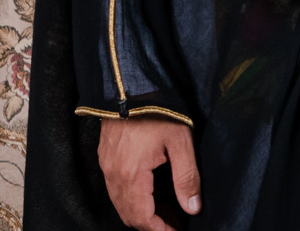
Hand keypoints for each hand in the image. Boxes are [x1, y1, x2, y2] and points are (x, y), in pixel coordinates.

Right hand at [96, 115, 199, 229]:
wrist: (130, 84)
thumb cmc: (158, 109)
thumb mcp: (180, 141)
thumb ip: (187, 177)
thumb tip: (193, 208)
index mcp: (131, 175)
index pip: (142, 218)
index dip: (161, 230)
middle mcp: (113, 175)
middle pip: (129, 215)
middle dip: (152, 224)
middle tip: (175, 222)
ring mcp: (107, 166)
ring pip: (121, 203)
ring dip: (142, 212)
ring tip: (167, 210)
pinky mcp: (106, 157)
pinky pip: (115, 189)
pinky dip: (132, 198)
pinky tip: (150, 192)